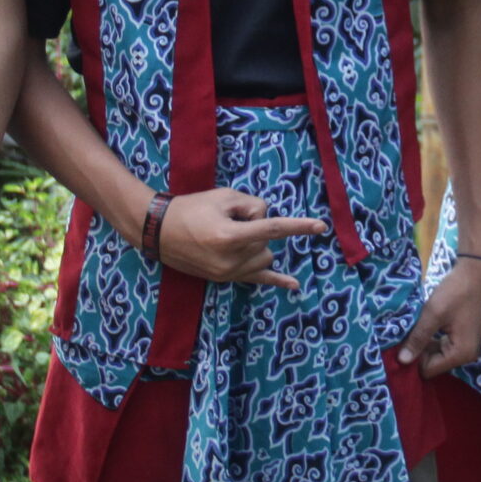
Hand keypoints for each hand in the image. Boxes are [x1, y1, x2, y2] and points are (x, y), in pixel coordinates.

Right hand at [153, 188, 327, 289]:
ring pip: (264, 256)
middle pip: (267, 241)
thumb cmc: (192, 208)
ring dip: (257, 243)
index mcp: (230, 237)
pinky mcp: (225, 278)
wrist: (159, 230)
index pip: (273, 230)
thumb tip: (266, 221)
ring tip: (227, 234)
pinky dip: (277, 281)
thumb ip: (253, 206)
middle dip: (256, 226)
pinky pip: (257, 280)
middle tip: (229, 218)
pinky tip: (294, 285)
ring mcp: (228, 273)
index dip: (299, 226)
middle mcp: (231, 260)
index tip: (321, 227)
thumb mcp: (224, 196)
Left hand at [396, 254, 480, 376]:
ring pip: (437, 352)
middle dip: (419, 350)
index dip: (414, 358)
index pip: (429, 370)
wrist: (478, 270)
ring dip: (426, 341)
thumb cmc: (457, 291)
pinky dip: (434, 335)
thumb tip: (402, 361)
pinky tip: (427, 322)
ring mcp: (468, 345)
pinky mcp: (466, 335)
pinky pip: (445, 343)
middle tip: (406, 332)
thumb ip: (418, 338)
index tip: (403, 342)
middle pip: (434, 363)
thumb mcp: (433, 314)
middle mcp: (467, 355)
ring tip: (415, 325)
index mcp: (462, 354)